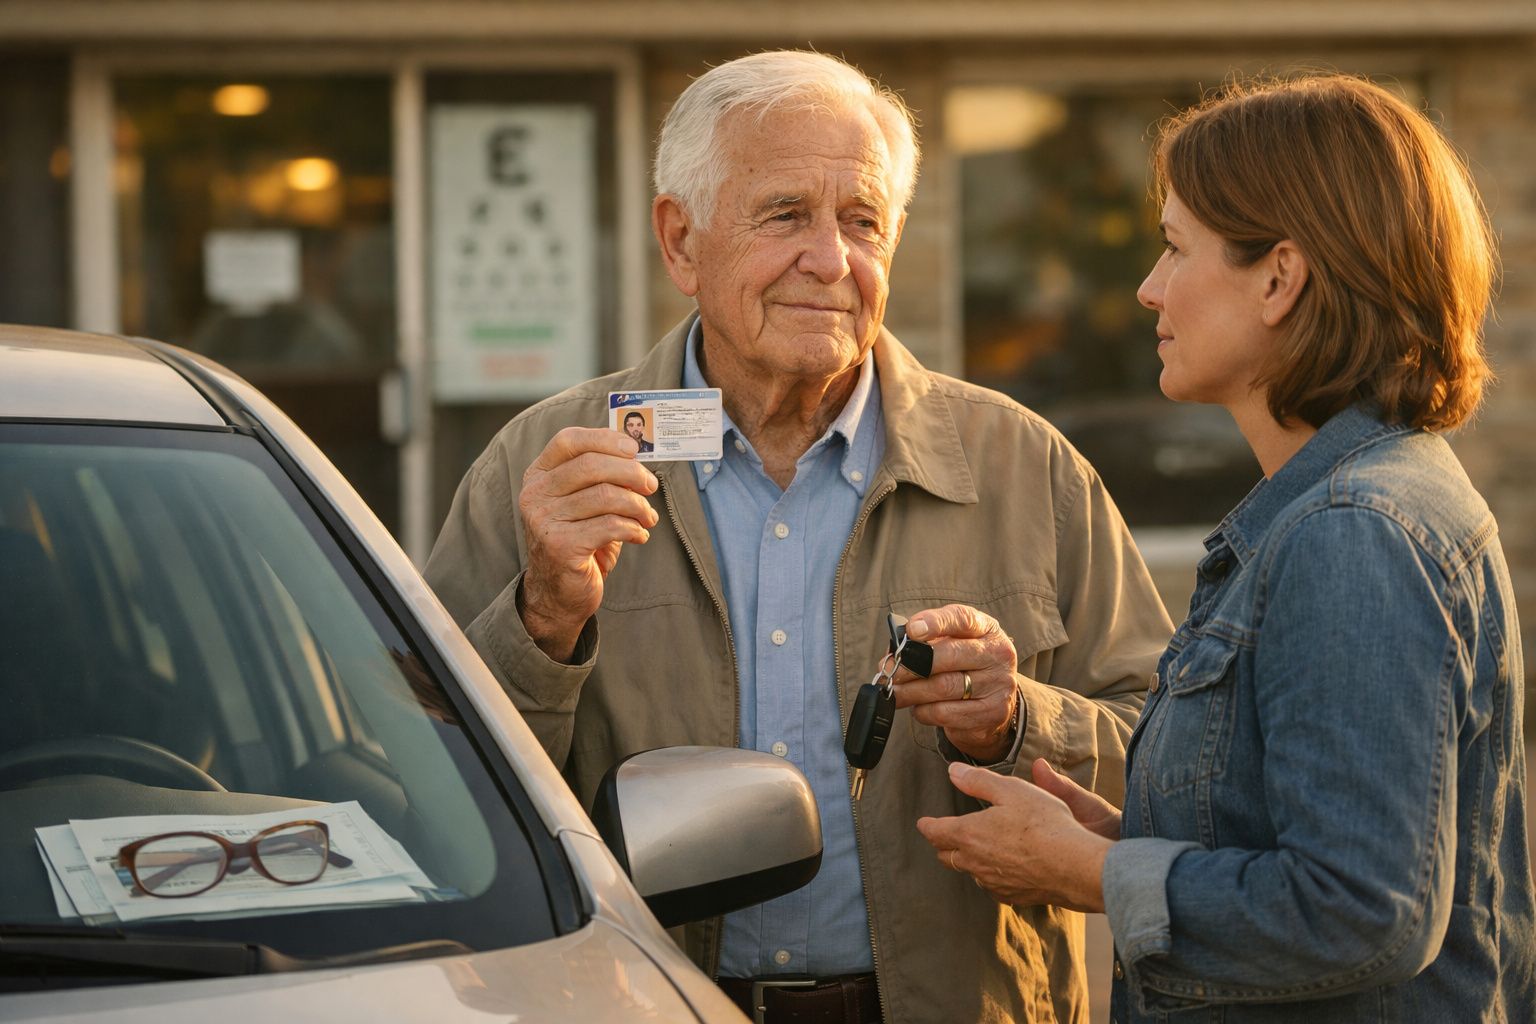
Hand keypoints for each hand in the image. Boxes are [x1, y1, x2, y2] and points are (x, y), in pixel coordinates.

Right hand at [517, 426, 658, 661]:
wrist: (557, 594)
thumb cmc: (577, 542)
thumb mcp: (583, 504)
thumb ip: (601, 478)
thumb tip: (637, 456)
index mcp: (539, 476)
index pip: (569, 440)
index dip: (605, 439)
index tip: (634, 450)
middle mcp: (536, 494)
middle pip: (592, 465)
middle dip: (632, 473)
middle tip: (651, 486)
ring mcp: (544, 520)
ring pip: (606, 496)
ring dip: (638, 506)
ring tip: (648, 518)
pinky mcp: (560, 546)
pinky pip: (610, 526)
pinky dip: (634, 529)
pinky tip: (639, 535)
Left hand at [895, 604, 1019, 762]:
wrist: (996, 698)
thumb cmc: (964, 663)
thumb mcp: (953, 642)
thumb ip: (927, 640)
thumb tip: (894, 652)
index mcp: (986, 628)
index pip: (962, 619)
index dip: (935, 623)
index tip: (911, 631)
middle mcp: (997, 654)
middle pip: (950, 656)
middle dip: (911, 664)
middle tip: (887, 671)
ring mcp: (999, 684)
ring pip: (944, 687)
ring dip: (911, 691)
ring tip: (894, 693)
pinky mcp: (993, 713)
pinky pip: (946, 713)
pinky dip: (924, 711)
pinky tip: (918, 708)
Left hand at [916, 759, 1115, 911]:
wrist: (1073, 866)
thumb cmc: (1043, 823)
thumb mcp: (1010, 790)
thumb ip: (978, 781)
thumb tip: (953, 773)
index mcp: (968, 834)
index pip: (936, 832)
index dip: (928, 826)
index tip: (923, 823)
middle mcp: (974, 862)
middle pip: (947, 856)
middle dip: (943, 845)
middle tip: (944, 836)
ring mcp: (992, 882)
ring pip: (970, 872)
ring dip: (968, 861)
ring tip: (976, 850)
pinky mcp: (1011, 896)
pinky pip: (991, 886)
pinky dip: (990, 875)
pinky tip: (1001, 868)